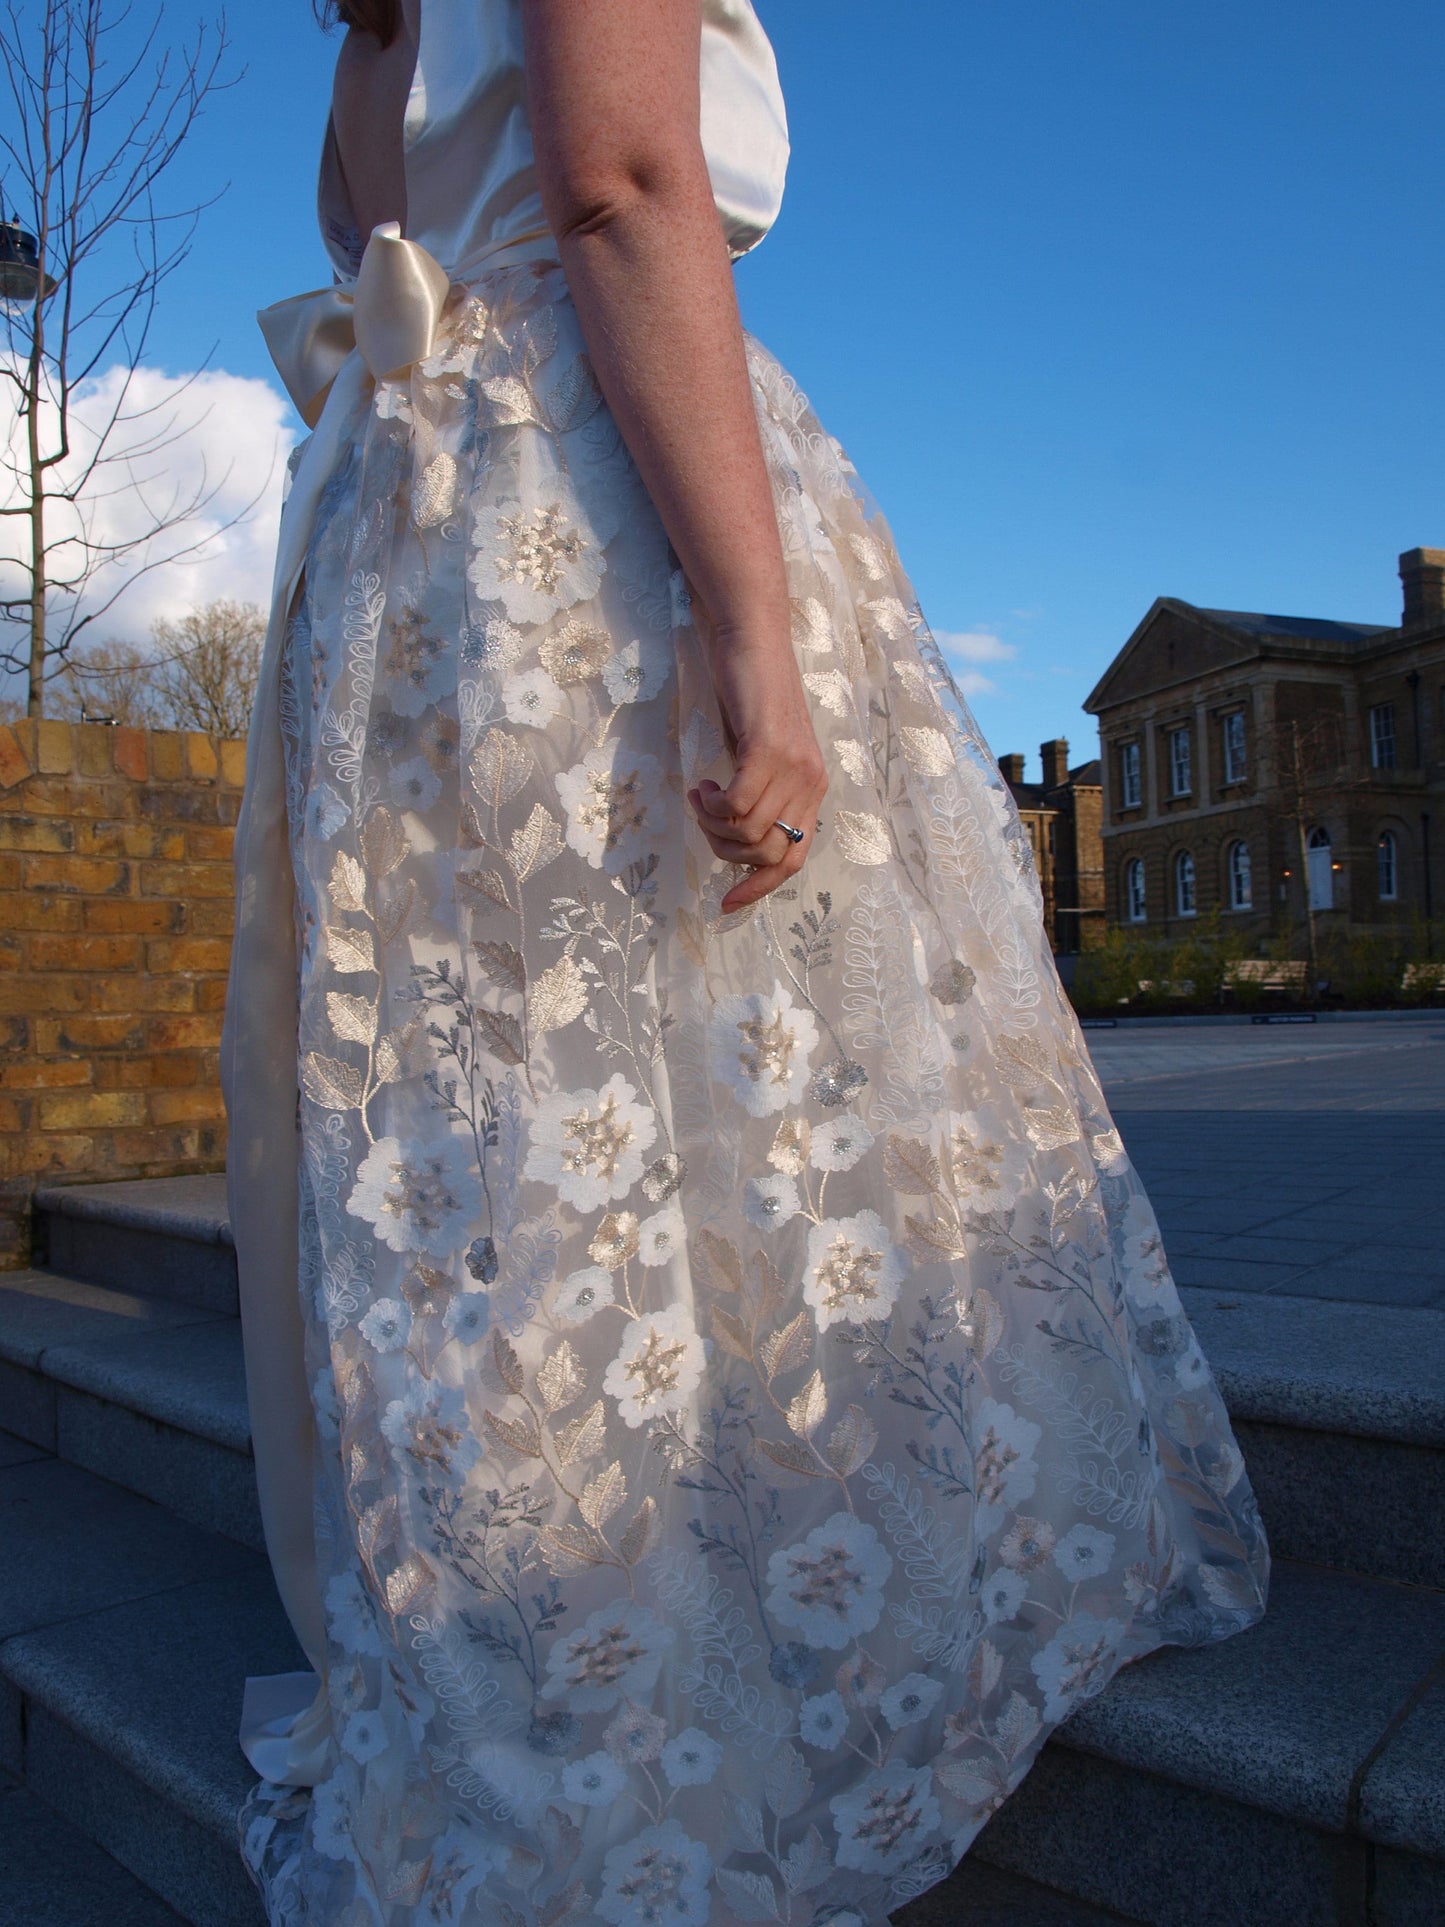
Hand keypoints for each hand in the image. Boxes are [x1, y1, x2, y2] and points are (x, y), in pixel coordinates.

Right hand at [687, 621, 827, 912]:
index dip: (759, 889)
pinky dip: (713, 804)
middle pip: (768, 856)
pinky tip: (704, 782)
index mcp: (811, 789)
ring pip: (749, 834)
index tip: (726, 902)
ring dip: (713, 825)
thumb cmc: (748, 695)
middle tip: (705, 818)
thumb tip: (737, 838)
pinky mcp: (770, 748)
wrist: (751, 639)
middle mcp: (810, 783)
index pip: (794, 862)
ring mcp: (794, 767)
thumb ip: (758, 793)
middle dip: (725, 851)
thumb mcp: (757, 755)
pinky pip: (739, 805)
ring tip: (702, 796)